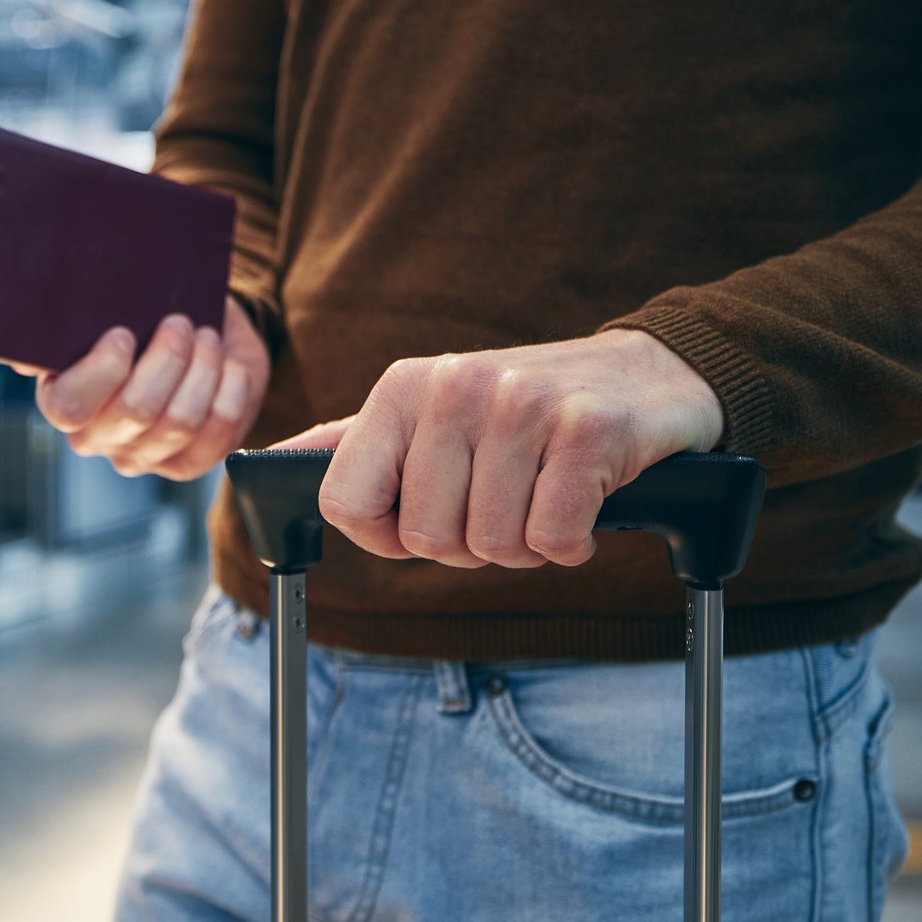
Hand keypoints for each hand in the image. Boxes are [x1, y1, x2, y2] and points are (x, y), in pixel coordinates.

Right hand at [30, 298, 271, 480]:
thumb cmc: (142, 318)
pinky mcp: (188, 463)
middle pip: (136, 410)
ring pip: (181, 421)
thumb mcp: (105, 308)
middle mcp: (97, 438)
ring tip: (205, 338)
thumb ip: (63, 321)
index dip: (102, 371)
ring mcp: (143, 456)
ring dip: (202, 369)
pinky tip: (228, 365)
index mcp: (63, 400)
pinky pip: (218, 431)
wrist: (195, 332)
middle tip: (180, 323)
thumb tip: (23, 354)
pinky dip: (230, 389)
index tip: (124, 332)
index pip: (69, 407)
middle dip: (167, 358)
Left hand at [285, 331, 723, 568]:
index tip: (427, 518)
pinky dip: (572, 542)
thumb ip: (358, 443)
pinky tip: (586, 502)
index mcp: (402, 387)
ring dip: (526, 544)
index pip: (346, 504)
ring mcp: (522, 404)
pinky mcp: (588, 430)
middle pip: (426, 540)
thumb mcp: (431, 414)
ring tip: (546, 495)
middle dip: (471, 544)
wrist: (650, 375)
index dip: (387, 536)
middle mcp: (455, 386)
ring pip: (492, 545)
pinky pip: (552, 538)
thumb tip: (272, 461)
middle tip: (508, 500)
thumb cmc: (527, 412)